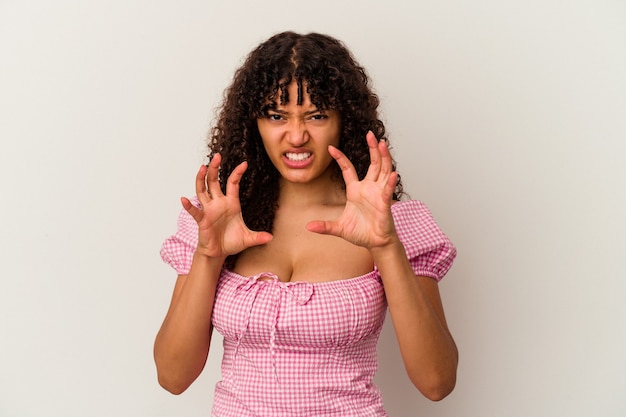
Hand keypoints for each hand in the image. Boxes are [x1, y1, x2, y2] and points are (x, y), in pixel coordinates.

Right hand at [182, 154, 272, 258]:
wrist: (219, 253)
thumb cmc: (231, 242)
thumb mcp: (247, 238)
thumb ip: (258, 237)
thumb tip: (270, 238)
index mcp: (231, 203)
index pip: (233, 184)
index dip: (237, 173)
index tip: (244, 163)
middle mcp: (219, 203)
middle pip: (214, 182)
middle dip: (216, 169)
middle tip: (217, 156)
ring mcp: (209, 210)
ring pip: (203, 190)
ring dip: (201, 179)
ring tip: (202, 168)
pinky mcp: (202, 220)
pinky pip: (194, 211)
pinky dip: (189, 206)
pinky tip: (184, 199)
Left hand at [306, 131, 398, 249]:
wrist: (375, 243)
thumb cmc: (361, 233)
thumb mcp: (339, 228)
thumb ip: (325, 227)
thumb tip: (308, 227)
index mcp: (355, 190)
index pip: (348, 169)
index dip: (340, 158)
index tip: (330, 148)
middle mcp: (368, 188)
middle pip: (373, 163)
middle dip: (372, 148)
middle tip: (370, 134)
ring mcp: (378, 193)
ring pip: (383, 170)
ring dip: (384, 157)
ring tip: (382, 144)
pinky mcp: (384, 203)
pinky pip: (387, 190)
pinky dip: (390, 182)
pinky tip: (393, 173)